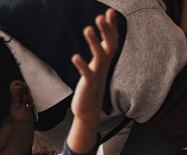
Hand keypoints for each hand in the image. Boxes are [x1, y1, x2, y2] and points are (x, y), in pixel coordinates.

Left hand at [68, 9, 117, 152]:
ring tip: (87, 28)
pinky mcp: (89, 85)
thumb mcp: (97, 66)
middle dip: (106, 30)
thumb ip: (99, 51)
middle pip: (109, 45)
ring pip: (99, 56)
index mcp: (105, 60)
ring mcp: (97, 75)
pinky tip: (75, 56)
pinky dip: (82, 65)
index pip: (112, 40)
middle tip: (101, 16)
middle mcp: (104, 66)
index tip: (110, 11)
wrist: (89, 110)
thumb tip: (98, 35)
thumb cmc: (91, 86)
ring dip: (94, 42)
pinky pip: (87, 73)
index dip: (112, 26)